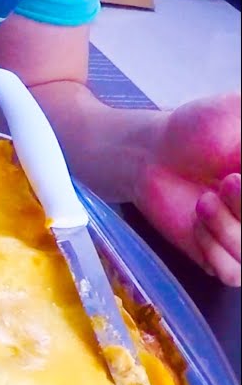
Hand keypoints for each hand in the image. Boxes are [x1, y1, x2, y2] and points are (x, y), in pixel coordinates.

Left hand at [135, 93, 241, 285]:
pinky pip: (233, 273)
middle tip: (229, 181)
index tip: (237, 177)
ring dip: (232, 229)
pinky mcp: (226, 260)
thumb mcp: (239, 111)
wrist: (151, 154)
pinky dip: (214, 247)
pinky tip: (198, 220)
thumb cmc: (200, 130)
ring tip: (206, 200)